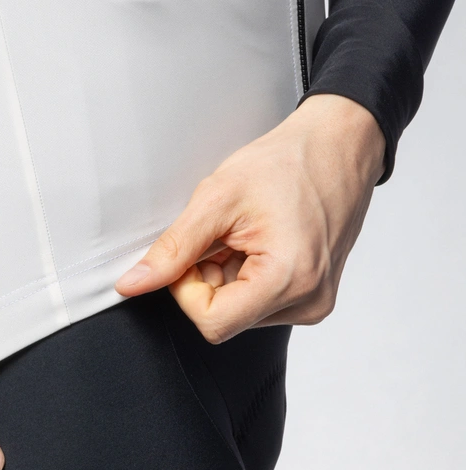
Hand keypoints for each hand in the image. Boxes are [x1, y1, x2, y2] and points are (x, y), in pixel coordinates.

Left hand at [113, 93, 386, 342]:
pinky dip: (244, 274)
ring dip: (224, 275)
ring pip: (237, 310)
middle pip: (224, 317)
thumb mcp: (217, 199)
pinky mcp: (312, 295)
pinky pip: (257, 301)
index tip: (192, 251)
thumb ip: (173, 249)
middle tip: (219, 235)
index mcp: (290, 280)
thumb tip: (133, 284)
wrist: (336, 147)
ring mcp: (313, 302)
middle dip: (206, 277)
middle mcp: (308, 302)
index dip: (186, 289)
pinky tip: (255, 241)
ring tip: (242, 234)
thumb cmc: (286, 164)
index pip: (211, 322)